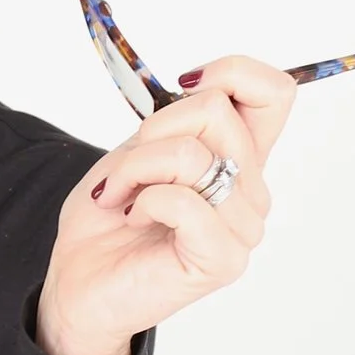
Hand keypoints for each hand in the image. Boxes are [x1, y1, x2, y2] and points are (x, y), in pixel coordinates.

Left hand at [33, 56, 294, 354]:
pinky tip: (134, 219)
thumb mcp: (140, 147)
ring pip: (192, 155)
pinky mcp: (223, 260)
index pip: (276, 94)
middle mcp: (251, 193)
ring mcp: (242, 229)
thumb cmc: (109, 217)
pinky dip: (143, 200)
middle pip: (217, 111)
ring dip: (136, 168)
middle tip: (126, 170)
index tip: (184, 85)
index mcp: (241, 160)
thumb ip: (180, 119)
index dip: (233, 72)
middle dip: (152, 130)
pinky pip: (183, 201)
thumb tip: (200, 85)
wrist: (79, 282)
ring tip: (120, 197)